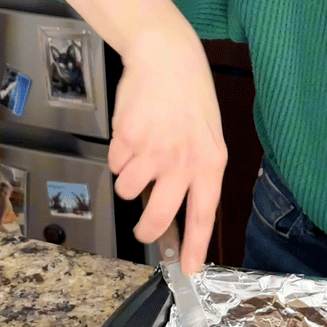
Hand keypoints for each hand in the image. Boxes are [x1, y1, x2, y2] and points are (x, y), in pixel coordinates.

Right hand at [108, 25, 227, 275]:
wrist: (166, 57)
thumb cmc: (189, 96)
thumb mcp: (208, 134)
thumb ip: (197, 170)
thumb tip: (182, 208)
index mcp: (210, 162)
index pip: (203, 214)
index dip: (195, 246)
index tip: (189, 270)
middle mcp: (183, 161)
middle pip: (158, 217)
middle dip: (147, 232)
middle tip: (143, 232)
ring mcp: (153, 150)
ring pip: (129, 191)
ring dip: (130, 180)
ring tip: (142, 153)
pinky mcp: (127, 138)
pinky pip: (115, 164)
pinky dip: (119, 155)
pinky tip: (133, 133)